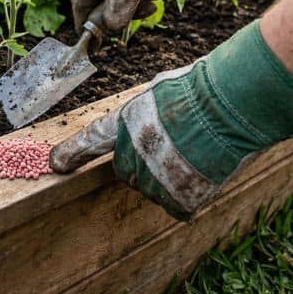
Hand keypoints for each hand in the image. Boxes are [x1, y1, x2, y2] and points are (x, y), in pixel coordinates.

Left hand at [50, 21, 292, 219]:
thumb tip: (147, 121)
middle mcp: (133, 151)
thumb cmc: (205, 89)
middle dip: (144, 163)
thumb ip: (146, 113)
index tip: (56, 164)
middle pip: (127, 170)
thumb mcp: (163, 90)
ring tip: (196, 153)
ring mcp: (155, 177)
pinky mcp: (179, 198)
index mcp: (127, 120)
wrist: (237, 103)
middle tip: (176, 145)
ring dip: (169, 177)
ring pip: (154, 188)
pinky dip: (190, 193)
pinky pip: (178, 204)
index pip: (92, 141)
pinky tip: (205, 170)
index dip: (72, 153)